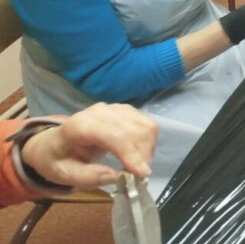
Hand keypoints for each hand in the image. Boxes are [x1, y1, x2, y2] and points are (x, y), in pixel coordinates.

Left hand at [20, 103, 156, 189]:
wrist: (54, 143)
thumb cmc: (58, 159)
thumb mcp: (63, 175)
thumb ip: (87, 177)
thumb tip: (115, 176)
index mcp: (81, 125)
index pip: (114, 135)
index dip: (131, 154)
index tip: (141, 175)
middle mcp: (101, 111)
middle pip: (134, 130)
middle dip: (142, 155)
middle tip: (138, 178)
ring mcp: (116, 108)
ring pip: (145, 125)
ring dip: (148, 149)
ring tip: (138, 167)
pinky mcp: (126, 110)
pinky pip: (146, 124)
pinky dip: (148, 142)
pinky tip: (138, 155)